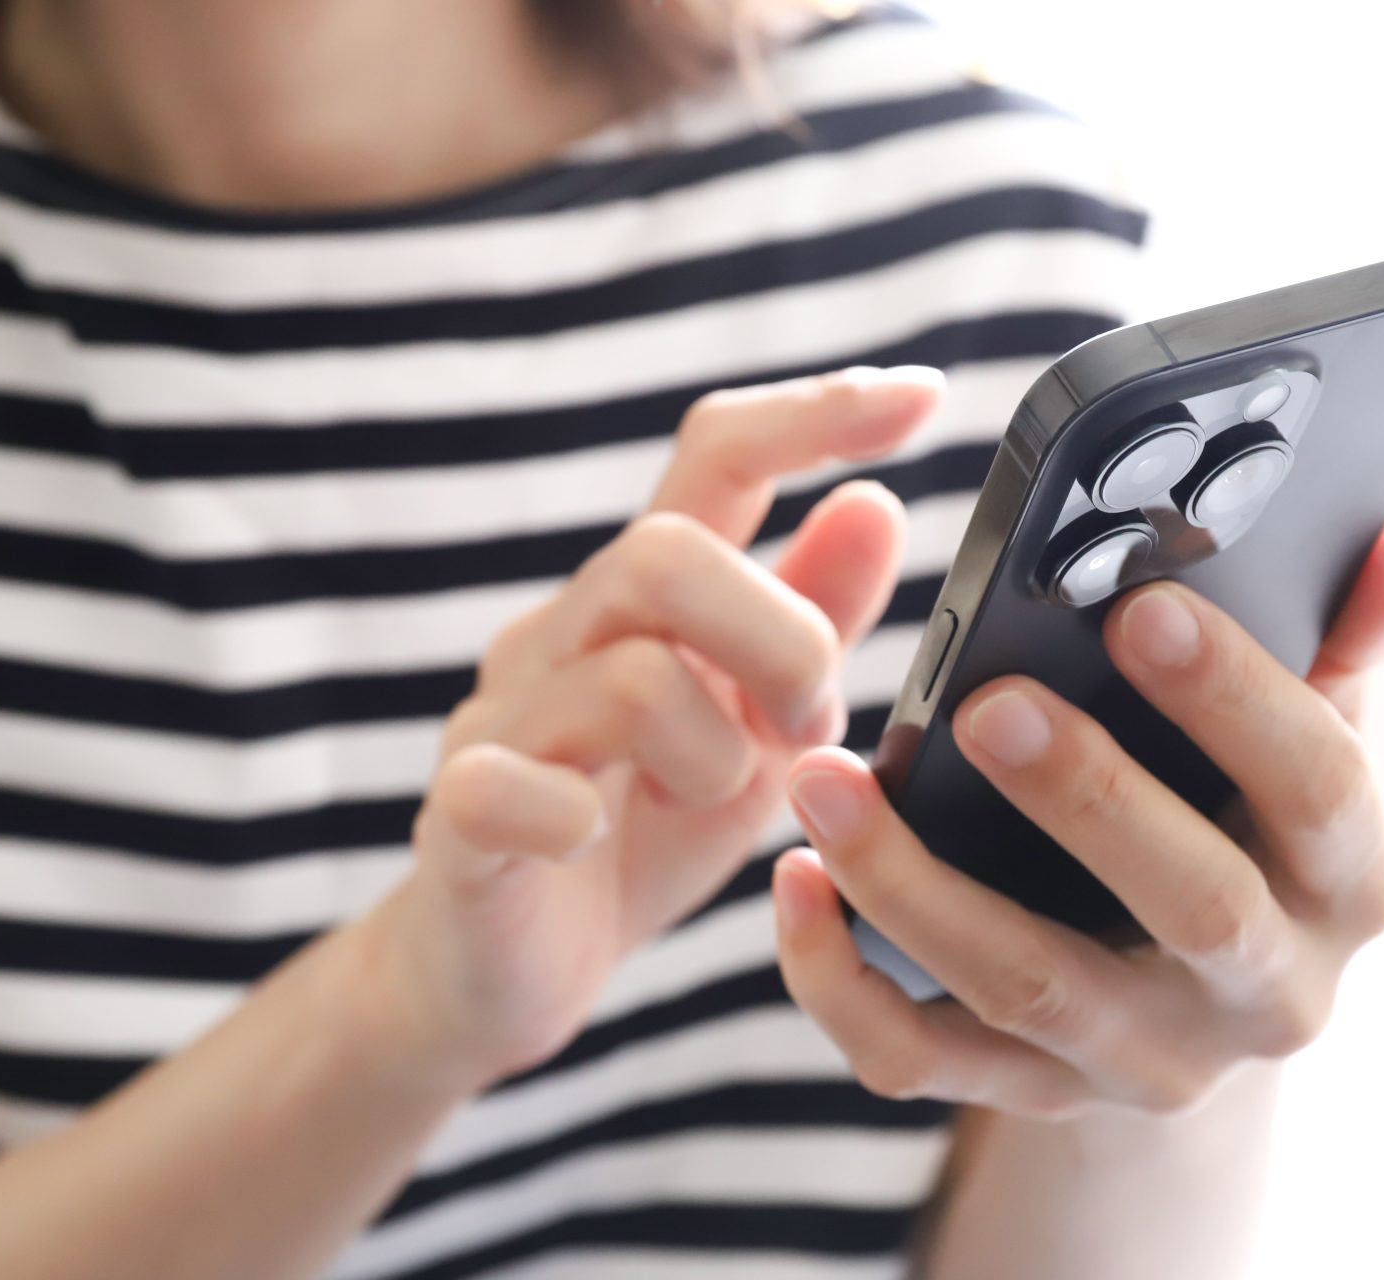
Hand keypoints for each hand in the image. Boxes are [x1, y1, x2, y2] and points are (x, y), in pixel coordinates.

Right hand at [358, 366, 943, 1088]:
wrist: (502, 969)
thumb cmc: (639, 833)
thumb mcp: (757, 728)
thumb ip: (809, 621)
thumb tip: (875, 504)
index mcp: (647, 601)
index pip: (718, 456)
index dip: (815, 414)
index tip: (922, 395)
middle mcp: (568, 632)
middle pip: (665, 554)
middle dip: (777, 639)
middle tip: (806, 722)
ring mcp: (506, 719)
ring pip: (629, 678)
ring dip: (714, 751)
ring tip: (717, 802)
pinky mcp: (461, 816)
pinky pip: (509, 785)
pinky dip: (572, 813)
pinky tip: (593, 835)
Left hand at [772, 525, 1383, 1117]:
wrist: (1196, 1006)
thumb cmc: (1244, 825)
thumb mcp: (1305, 745)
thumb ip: (1336, 647)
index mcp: (1354, 881)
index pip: (1323, 789)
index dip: (1241, 701)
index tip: (1143, 608)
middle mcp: (1269, 991)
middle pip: (1193, 908)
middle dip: (1090, 801)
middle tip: (987, 704)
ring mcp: (1148, 1058)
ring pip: (1030, 986)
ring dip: (918, 885)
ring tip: (828, 781)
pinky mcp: (1035, 1095)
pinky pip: (921, 1060)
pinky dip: (842, 984)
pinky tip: (797, 883)